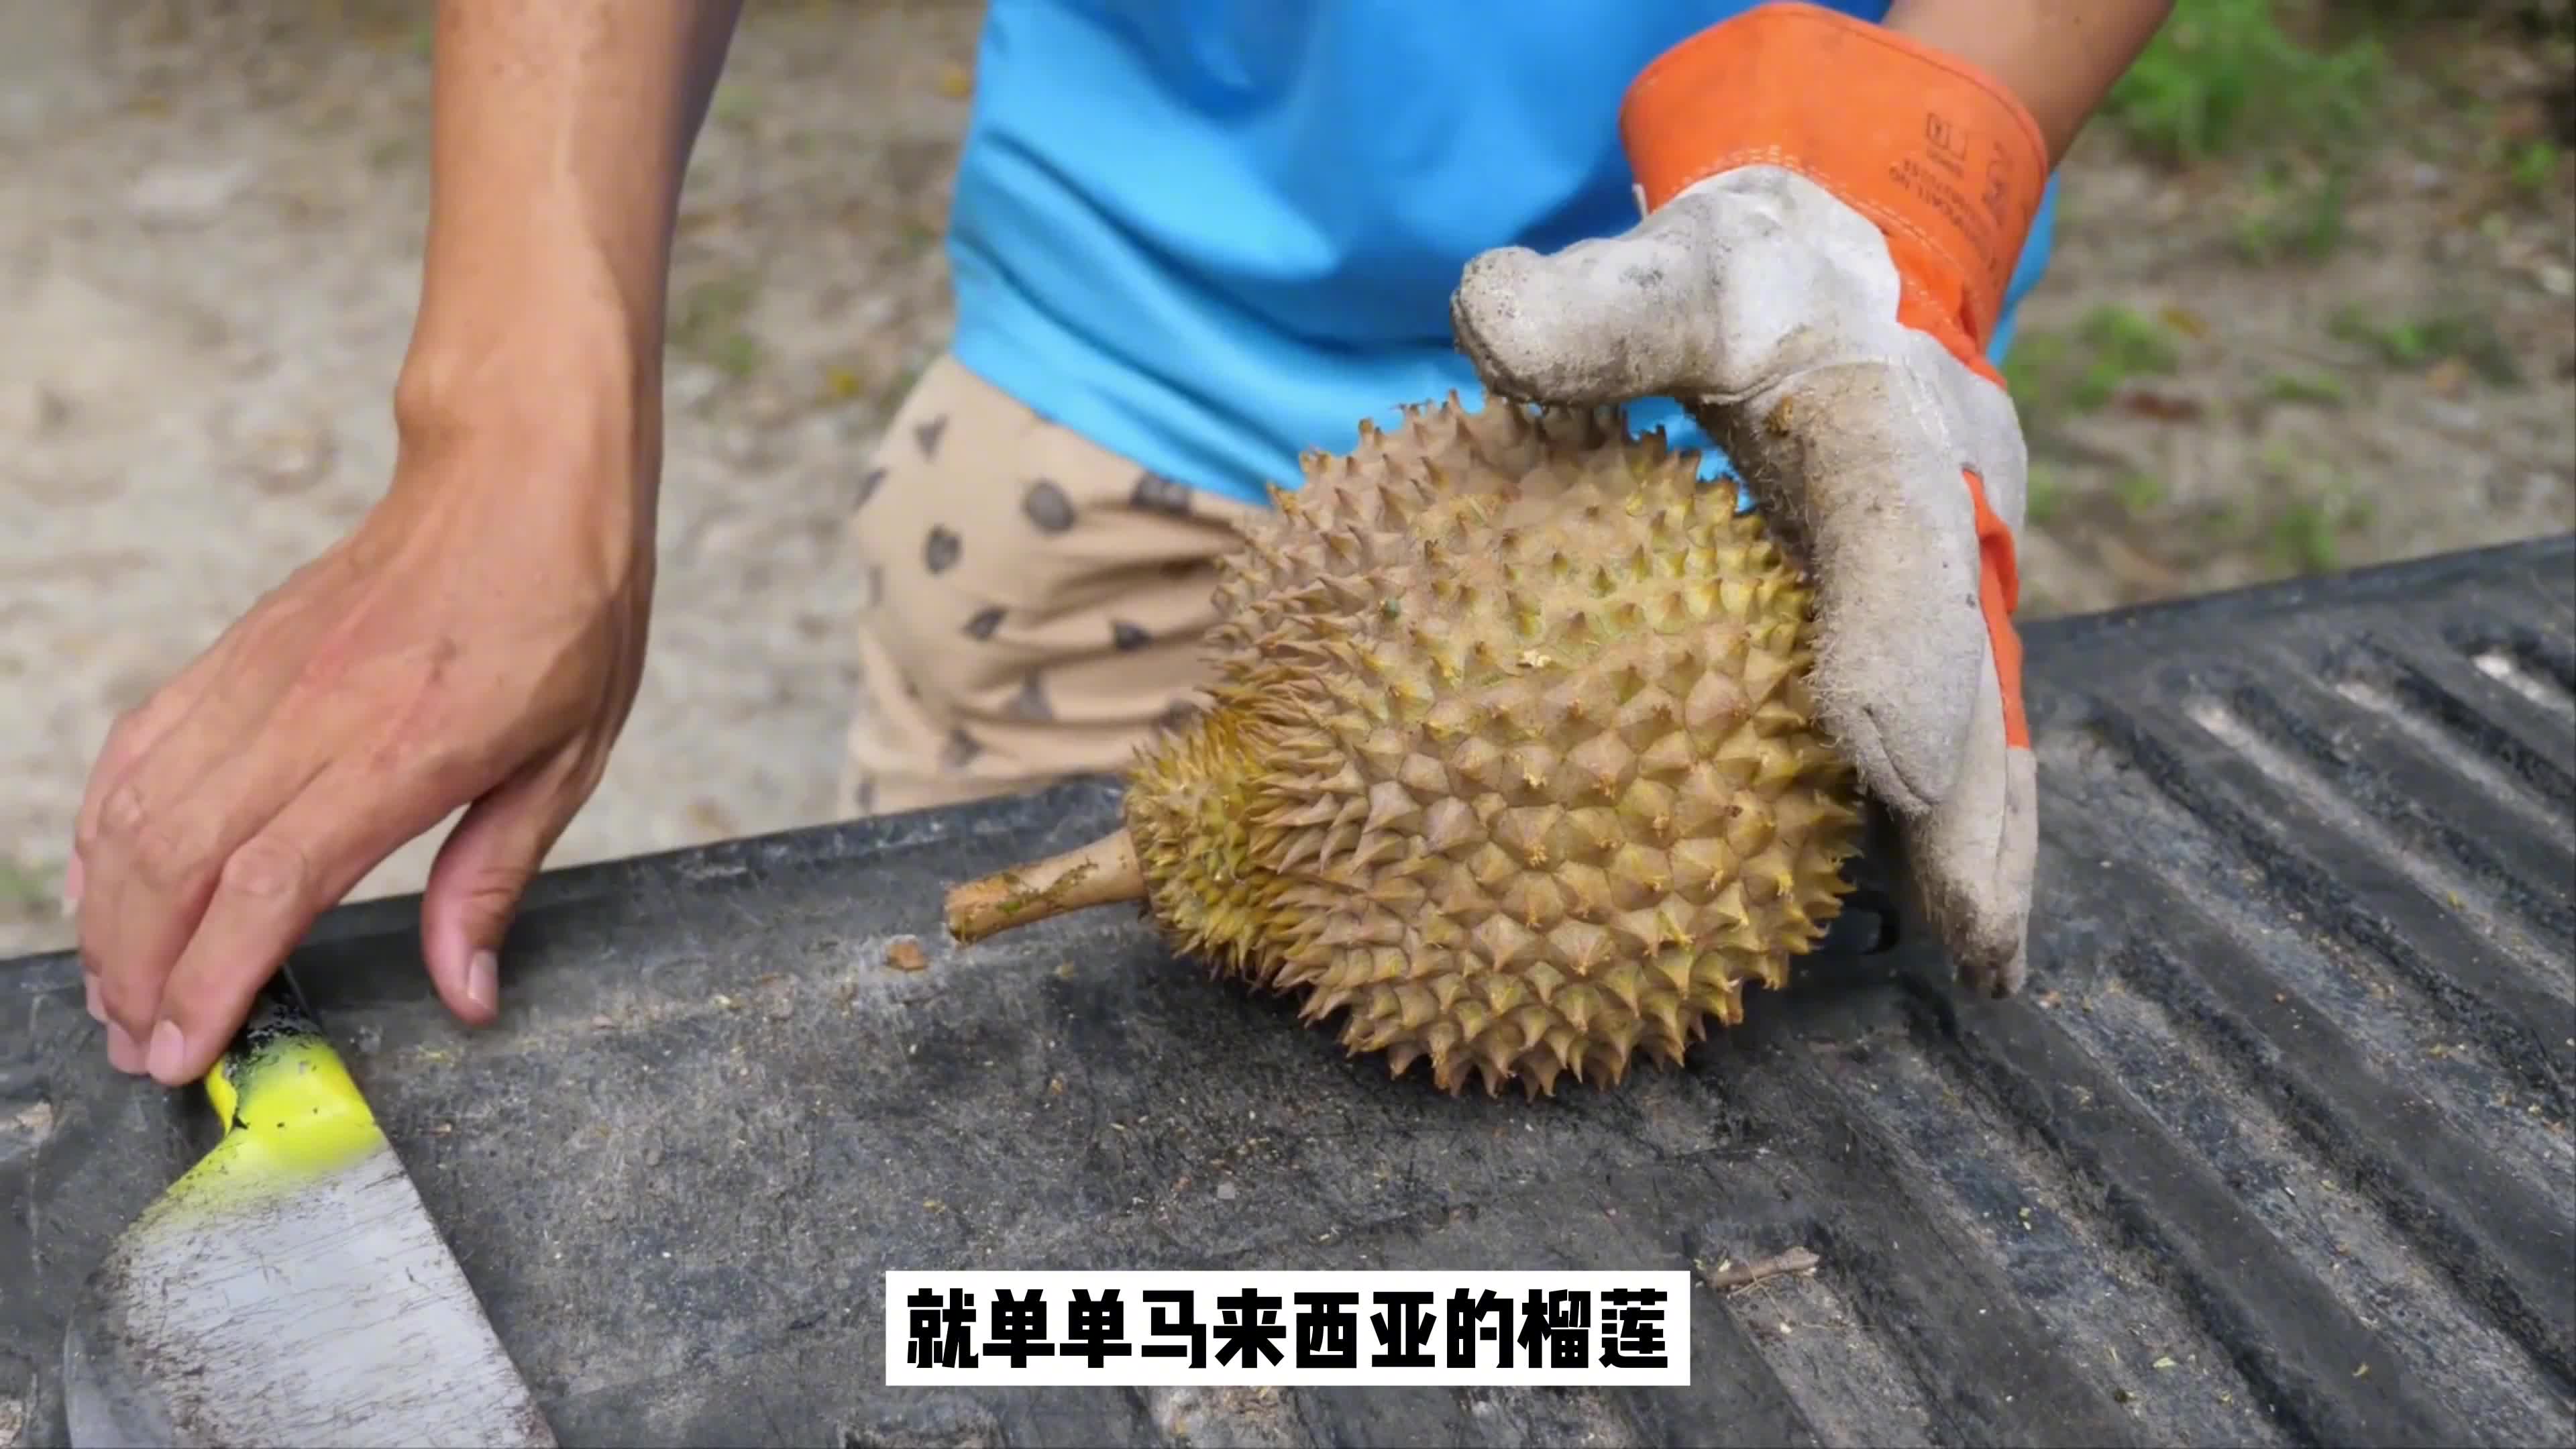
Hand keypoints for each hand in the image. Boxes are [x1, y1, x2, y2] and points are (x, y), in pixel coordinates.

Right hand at [71, 384, 656, 1084]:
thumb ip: (495, 878)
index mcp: (409, 749)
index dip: (213, 979)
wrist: (519, 474)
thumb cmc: (566, 611)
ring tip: (119, 991)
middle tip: (140, 1046)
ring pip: (138, 806)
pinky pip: (142, 746)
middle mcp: (314, 713)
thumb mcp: (572, 757)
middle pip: (178, 859)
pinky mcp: (238, 651)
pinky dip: (106, 824)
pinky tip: (109, 884)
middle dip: (141, 970)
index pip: (272, 884)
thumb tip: (466, 992)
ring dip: (111, 911)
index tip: (184, 1053)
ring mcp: (263, 676)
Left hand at [1448, 4, 2050, 995]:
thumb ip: (1594, 310)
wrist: (1850, 263)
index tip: (1876, 757)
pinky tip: (1914, 929)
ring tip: (1979, 965)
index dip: (1896, 643)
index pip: (1895, 525)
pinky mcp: (1938, 616)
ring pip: (1986, 715)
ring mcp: (1961, 570)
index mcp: (1887, 411)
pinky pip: (1946, 725)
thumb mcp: (1672, 273)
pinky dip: (1937, 820)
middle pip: (1979, 661)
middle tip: (1973, 930)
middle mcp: (1954, 501)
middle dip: (1979, 799)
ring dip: (1980, 838)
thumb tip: (1483, 321)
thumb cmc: (1738, 283)